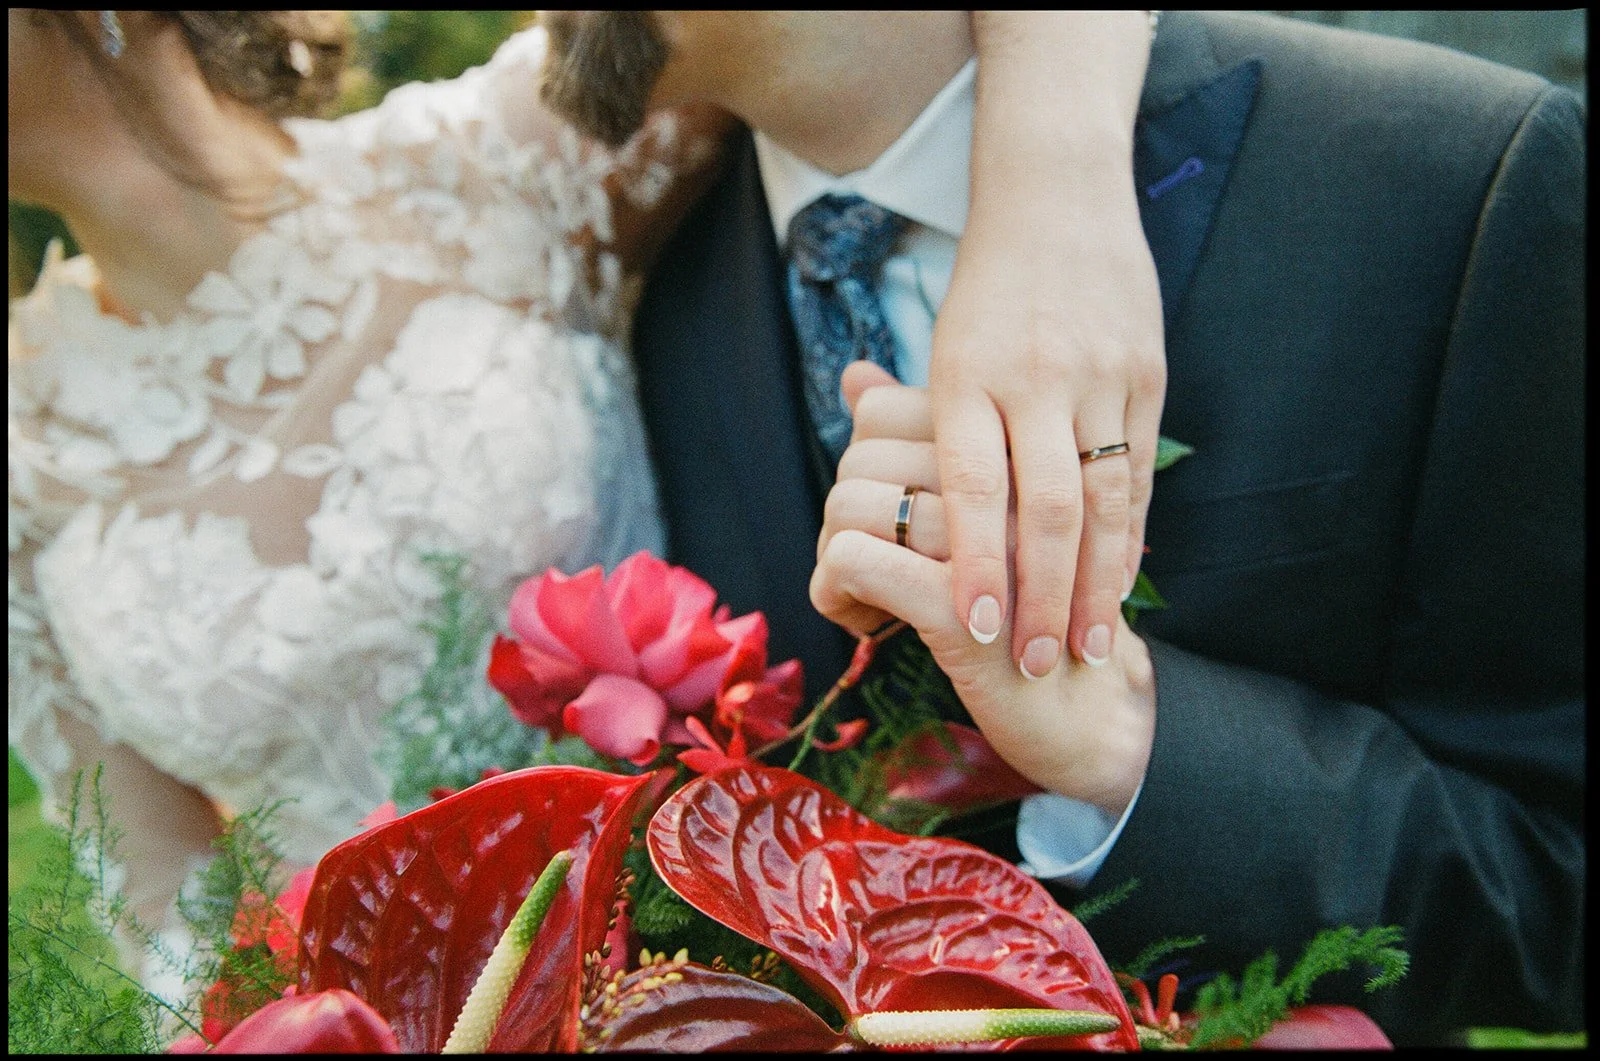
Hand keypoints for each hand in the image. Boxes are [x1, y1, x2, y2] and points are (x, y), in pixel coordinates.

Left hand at [816, 363, 1154, 815]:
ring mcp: (990, 535)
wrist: (1095, 713)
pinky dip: (836, 593)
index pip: (883, 410)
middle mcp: (1003, 475)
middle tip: (859, 564)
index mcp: (1014, 442)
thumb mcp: (986, 505)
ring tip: (863, 599)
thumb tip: (857, 376)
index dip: (861, 456)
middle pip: (861, 454)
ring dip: (835, 556)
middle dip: (842, 513)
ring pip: (850, 502)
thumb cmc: (1039, 599)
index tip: (880, 512)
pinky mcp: (965, 604)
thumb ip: (921, 434)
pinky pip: (853, 561)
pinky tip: (863, 623)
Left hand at [938, 10, 1164, 674]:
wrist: (1060, 195)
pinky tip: (1120, 581)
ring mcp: (1096, 375)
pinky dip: (1129, 536)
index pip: (973, 490)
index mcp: (968, 375)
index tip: (983, 632)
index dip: (979, 568)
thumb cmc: (990, 287)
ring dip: (1095, 583)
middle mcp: (1032, 377)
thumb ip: (917, 408)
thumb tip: (868, 431)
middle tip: (1038, 662)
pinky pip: (1139, 473)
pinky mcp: (1145, 374)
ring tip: (1087, 643)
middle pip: (1043, 509)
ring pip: (1100, 500)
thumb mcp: (944, 345)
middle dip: (1044, 597)